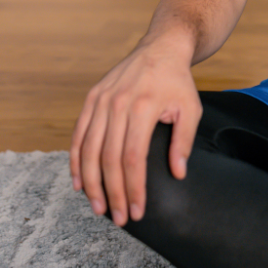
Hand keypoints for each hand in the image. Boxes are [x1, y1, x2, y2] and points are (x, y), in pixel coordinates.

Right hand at [69, 39, 202, 226]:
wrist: (160, 49)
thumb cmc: (177, 82)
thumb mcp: (191, 108)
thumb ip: (183, 141)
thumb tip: (177, 174)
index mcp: (142, 106)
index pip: (133, 158)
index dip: (133, 187)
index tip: (137, 210)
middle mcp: (117, 104)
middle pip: (108, 158)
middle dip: (113, 193)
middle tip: (119, 218)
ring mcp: (100, 100)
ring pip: (89, 150)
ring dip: (91, 183)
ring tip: (98, 208)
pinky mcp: (91, 98)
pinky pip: (78, 135)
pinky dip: (76, 161)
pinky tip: (79, 182)